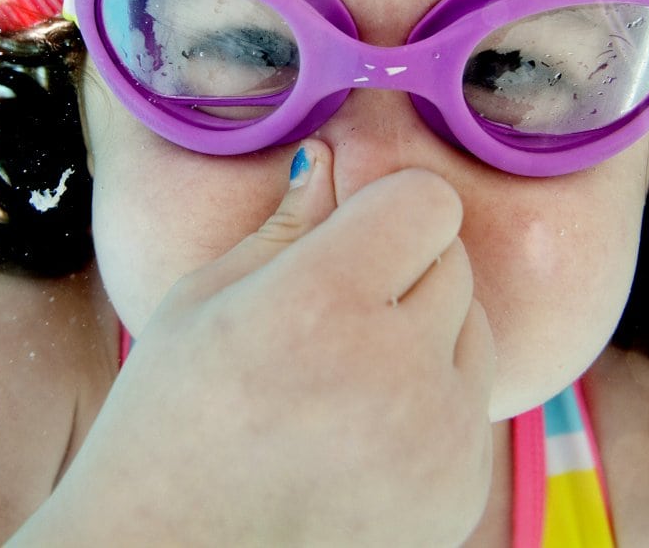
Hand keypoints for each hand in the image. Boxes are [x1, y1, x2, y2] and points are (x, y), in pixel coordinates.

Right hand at [30, 140, 495, 546]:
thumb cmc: (171, 419)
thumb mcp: (203, 302)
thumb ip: (284, 226)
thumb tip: (328, 157)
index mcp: (324, 302)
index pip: (427, 202)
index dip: (387, 207)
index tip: (351, 231)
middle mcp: (398, 367)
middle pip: (454, 260)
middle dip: (403, 267)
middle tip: (333, 311)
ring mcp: (439, 438)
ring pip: (477, 328)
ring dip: (428, 331)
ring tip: (348, 371)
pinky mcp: (460, 491)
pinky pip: (471, 403)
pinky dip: (433, 403)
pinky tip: (362, 429)